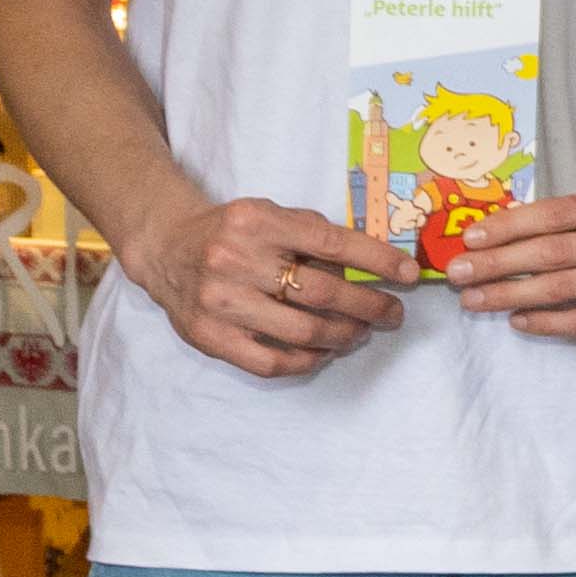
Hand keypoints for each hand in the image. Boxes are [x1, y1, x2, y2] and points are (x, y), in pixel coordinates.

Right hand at [128, 196, 410, 381]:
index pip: (332, 244)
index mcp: (258, 222)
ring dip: (344, 336)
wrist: (166, 246)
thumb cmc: (233, 231)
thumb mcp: (271, 214)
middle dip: (370, 306)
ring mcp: (220, 302)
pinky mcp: (208, 336)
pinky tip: (324, 351)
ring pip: (302, 331)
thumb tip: (378, 262)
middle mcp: (235, 260)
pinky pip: (270, 362)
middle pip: (322, 293)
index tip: (409, 274)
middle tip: (392, 314)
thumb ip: (315, 234)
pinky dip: (307, 361)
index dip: (377, 262)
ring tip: (361, 332)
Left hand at [442, 176, 575, 343]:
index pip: (555, 214)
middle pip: (553, 253)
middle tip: (457, 274)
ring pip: (563, 288)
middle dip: (497, 264)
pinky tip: (516, 320)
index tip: (469, 239)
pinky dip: (546, 322)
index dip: (508, 227)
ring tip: (474, 299)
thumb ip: (561, 217)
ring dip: (510, 295)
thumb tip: (488, 238)